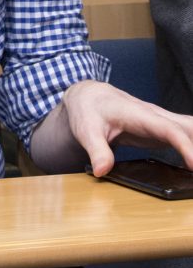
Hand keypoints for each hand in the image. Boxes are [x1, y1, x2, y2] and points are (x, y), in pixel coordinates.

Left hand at [32, 79, 192, 175]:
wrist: (89, 96)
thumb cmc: (89, 109)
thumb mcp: (86, 130)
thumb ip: (96, 150)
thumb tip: (102, 171)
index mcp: (139, 114)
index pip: (168, 130)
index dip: (185, 146)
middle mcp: (155, 116)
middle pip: (188, 126)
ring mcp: (160, 122)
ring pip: (190, 128)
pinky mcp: (160, 129)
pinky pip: (184, 135)